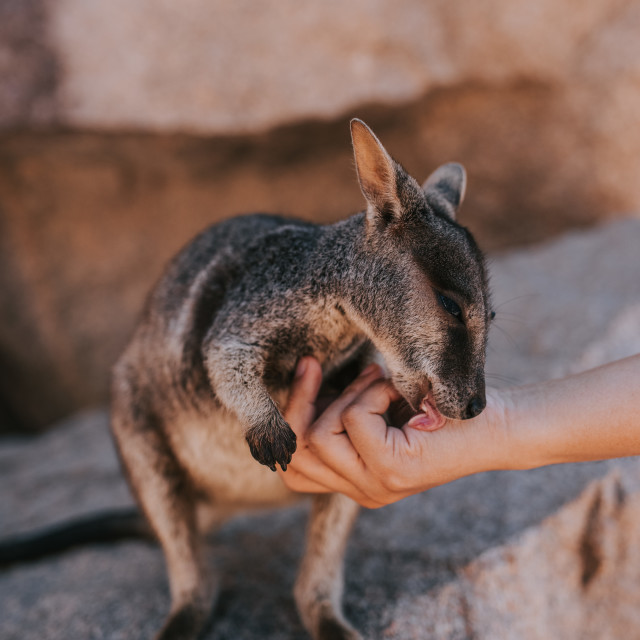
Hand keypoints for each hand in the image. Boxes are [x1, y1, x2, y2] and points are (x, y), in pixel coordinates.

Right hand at [280, 357, 509, 507]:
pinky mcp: (393, 470)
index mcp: (356, 480)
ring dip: (345, 395)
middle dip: (300, 400)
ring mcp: (376, 486)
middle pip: (296, 453)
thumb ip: (343, 408)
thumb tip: (306, 377)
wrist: (497, 423)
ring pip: (319, 435)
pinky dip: (371, 392)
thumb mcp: (378, 409)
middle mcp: (362, 491)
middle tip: (314, 365)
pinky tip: (397, 390)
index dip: (289, 414)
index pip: (293, 467)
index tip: (307, 369)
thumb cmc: (440, 408)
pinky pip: (353, 420)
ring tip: (377, 379)